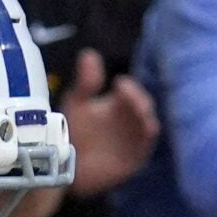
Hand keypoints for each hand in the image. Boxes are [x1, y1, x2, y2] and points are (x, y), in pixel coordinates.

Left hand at [63, 50, 160, 196]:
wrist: (67, 163)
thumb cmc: (71, 130)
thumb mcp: (76, 102)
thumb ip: (86, 82)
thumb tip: (90, 53)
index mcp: (118, 103)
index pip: (131, 90)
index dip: (129, 87)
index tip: (119, 85)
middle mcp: (130, 119)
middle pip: (144, 105)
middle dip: (140, 100)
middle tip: (130, 97)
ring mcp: (134, 139)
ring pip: (149, 124)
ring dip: (146, 117)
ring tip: (139, 112)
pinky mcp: (135, 158)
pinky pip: (146, 146)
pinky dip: (147, 137)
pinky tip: (144, 129)